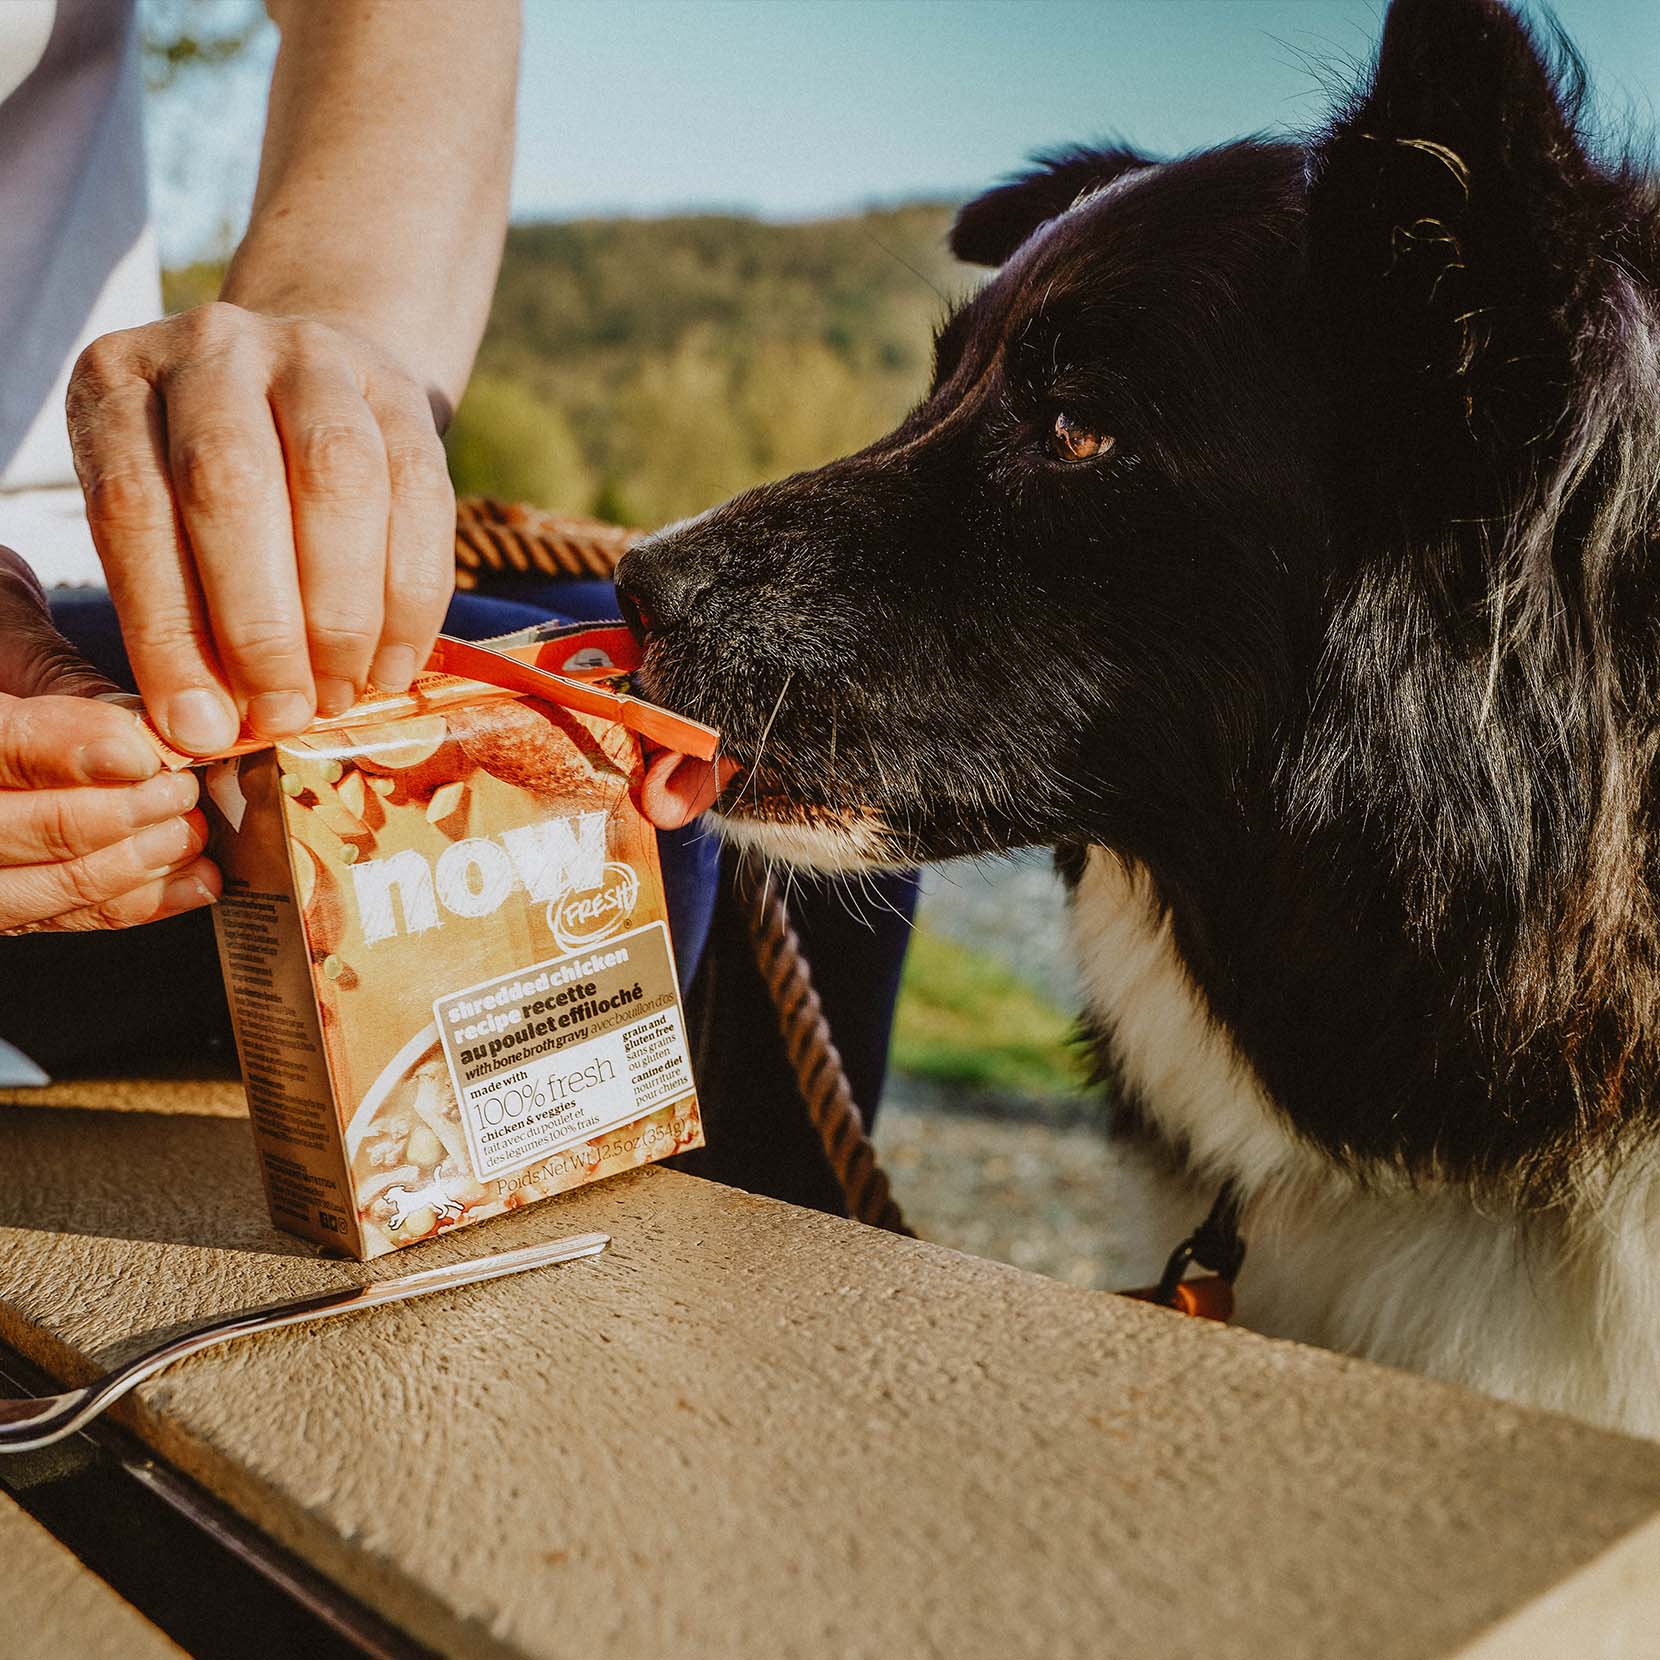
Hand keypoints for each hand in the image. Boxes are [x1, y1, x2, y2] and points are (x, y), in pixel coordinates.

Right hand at [0, 549, 217, 933]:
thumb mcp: (13, 634)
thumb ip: (67, 686)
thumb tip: (141, 735)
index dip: (66, 754)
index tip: (141, 754)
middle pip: (18, 831)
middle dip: (114, 816)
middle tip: (179, 789)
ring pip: (46, 887)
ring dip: (132, 863)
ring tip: (188, 829)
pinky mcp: (11, 899)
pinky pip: (70, 916)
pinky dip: (140, 902)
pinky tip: (196, 877)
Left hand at [67, 303, 455, 756]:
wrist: (298, 388)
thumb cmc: (207, 490)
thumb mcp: (158, 524)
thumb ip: (173, 608)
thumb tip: (210, 729)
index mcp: (119, 381)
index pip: (132, 508)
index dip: (169, 630)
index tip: (202, 727)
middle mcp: (214, 349)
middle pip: (234, 482)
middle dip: (264, 622)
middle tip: (285, 713)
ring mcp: (316, 357)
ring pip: (338, 479)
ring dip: (345, 611)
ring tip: (339, 692)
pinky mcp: (401, 394)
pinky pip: (421, 496)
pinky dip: (412, 598)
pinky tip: (392, 665)